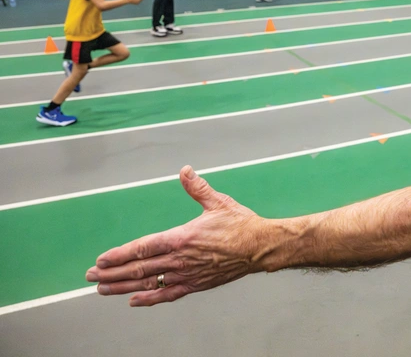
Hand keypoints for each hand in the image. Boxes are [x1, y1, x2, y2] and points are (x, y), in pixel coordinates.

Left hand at [85, 166, 267, 306]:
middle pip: (140, 268)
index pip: (143, 247)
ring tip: (103, 289)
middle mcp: (180, 258)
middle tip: (91, 277)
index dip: (120, 254)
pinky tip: (133, 301)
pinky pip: (168, 294)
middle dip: (113, 273)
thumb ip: (197, 187)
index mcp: (182, 237)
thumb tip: (185, 170)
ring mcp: (187, 274)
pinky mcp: (196, 284)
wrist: (259, 247)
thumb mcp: (218, 201)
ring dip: (123, 287)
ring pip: (149, 283)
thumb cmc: (240, 223)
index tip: (102, 260)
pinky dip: (149, 299)